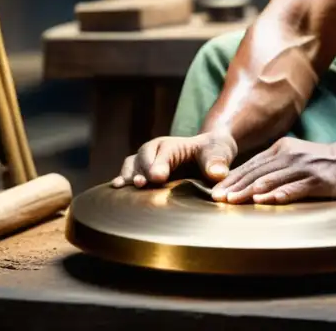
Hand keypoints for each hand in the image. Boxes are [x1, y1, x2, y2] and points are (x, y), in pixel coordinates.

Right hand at [112, 131, 238, 187]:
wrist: (208, 153)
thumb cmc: (214, 151)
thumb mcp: (219, 152)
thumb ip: (217, 162)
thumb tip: (217, 174)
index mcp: (173, 144)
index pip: (164, 154)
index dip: (160, 164)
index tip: (158, 177)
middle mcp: (155, 151)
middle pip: (143, 158)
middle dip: (141, 170)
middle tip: (141, 184)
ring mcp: (145, 162)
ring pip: (131, 164)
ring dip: (128, 175)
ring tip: (125, 187)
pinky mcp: (141, 174)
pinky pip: (127, 174)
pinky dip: (121, 181)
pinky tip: (115, 190)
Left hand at [210, 137, 335, 204]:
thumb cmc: (317, 163)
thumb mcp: (292, 156)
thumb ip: (271, 165)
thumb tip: (243, 180)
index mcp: (280, 149)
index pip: (250, 165)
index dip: (232, 178)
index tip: (215, 191)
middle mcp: (289, 156)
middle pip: (257, 172)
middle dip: (236, 186)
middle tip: (218, 199)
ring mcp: (303, 167)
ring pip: (273, 179)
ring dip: (251, 190)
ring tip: (235, 200)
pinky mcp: (317, 180)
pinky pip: (296, 187)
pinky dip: (281, 194)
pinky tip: (268, 200)